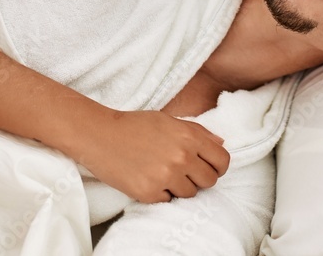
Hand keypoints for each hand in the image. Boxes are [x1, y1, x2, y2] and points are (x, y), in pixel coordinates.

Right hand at [80, 110, 230, 202]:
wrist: (100, 135)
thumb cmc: (134, 126)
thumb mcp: (169, 120)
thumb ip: (198, 132)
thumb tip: (221, 142)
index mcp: (189, 137)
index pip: (222, 160)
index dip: (217, 166)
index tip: (208, 167)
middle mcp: (181, 157)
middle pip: (209, 181)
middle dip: (199, 178)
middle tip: (183, 171)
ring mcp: (166, 176)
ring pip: (190, 193)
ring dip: (179, 187)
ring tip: (162, 172)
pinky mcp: (149, 192)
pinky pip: (168, 200)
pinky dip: (161, 193)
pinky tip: (148, 178)